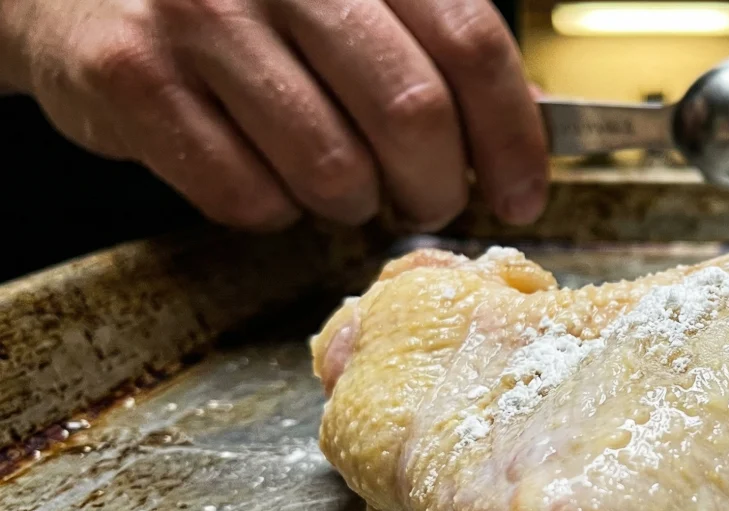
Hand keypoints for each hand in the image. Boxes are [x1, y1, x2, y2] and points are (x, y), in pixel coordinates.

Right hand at [0, 0, 547, 230]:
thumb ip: (435, 43)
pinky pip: (246, 197)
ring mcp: (200, 18)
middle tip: (429, 202)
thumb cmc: (238, 0)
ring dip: (352, 204)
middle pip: (412, 114)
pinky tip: (264, 175)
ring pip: (332, 170)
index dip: (511, 136)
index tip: (524, 194)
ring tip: (335, 181)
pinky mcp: (133, 79)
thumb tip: (533, 117)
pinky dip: (273, 211)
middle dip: (437, 187)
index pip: (470, 44)